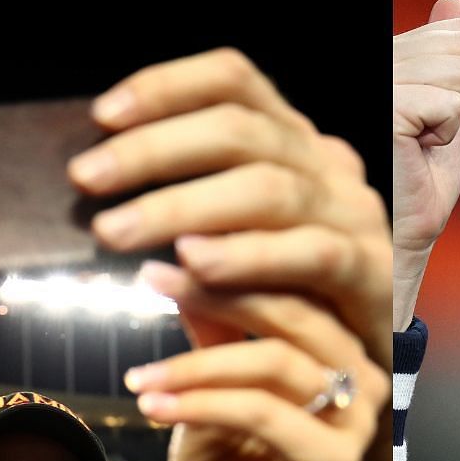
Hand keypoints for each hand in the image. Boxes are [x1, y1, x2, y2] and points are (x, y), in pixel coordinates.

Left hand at [70, 48, 390, 370]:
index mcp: (293, 145)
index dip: (169, 86)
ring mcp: (355, 217)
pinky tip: (194, 265)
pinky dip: (249, 257)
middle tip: (87, 178)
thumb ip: (184, 213)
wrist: (358, 378)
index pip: (234, 82)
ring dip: (184, 205)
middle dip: (155, 150)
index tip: (101, 115)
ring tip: (117, 230)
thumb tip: (101, 185)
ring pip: (269, 189)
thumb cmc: (281, 308)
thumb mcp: (229, 247)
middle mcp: (328, 167)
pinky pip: (311, 254)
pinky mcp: (372, 274)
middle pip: (240, 130)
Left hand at [125, 264, 387, 460]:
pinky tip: (154, 405)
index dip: (234, 261)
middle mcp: (367, 382)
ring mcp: (355, 427)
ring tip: (142, 376)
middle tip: (154, 281)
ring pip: (274, 362)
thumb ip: (212, 324)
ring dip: (195, 365)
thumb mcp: (208, 378)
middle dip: (217, 294)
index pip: (301, 284)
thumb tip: (189, 251)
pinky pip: (261, 413)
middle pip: (296, 313)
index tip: (165, 256)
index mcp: (345, 349)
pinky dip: (200, 403)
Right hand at [393, 0, 459, 331]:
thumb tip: (456, 6)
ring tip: (415, 150)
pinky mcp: (381, 106)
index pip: (459, 34)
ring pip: (459, 69)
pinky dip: (444, 137)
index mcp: (383, 61)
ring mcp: (376, 82)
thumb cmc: (413, 196)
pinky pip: (448, 103)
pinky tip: (412, 157)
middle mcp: (374, 64)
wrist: (394, 249)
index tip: (430, 124)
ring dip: (451, 120)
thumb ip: (448, 61)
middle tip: (424, 142)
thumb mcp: (441, 116)